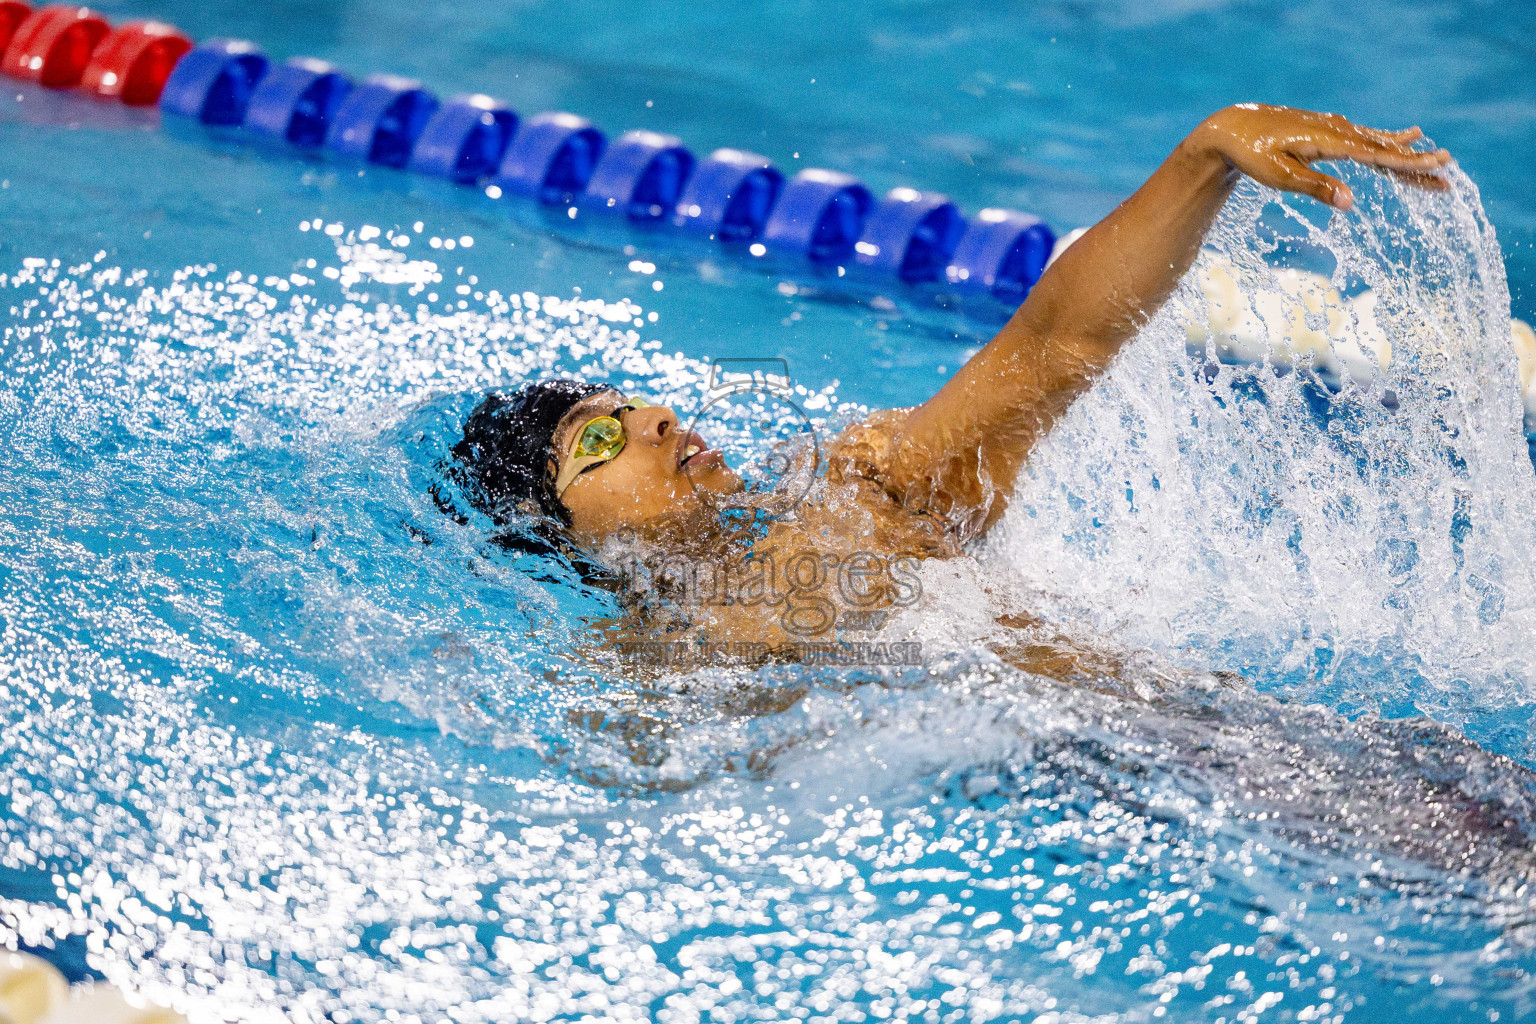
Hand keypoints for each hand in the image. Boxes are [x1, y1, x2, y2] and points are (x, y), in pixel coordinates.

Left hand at [1189, 103, 1451, 210]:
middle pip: (1384, 147)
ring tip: (1433, 155)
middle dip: (1415, 160)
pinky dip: (1384, 140)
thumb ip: (1316, 187)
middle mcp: (1337, 130)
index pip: (1377, 155)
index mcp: (1329, 141)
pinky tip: (1402, 138)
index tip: (1436, 167)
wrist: (1232, 128)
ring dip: (1405, 151)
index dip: (1408, 164)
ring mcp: (1333, 128)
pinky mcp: (1326, 130)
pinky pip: (1363, 137)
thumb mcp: (1279, 176)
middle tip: (1448, 169)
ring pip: (1376, 141)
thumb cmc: (1253, 156)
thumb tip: (1350, 202)